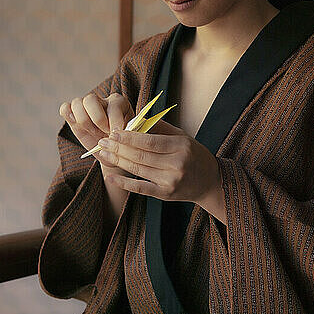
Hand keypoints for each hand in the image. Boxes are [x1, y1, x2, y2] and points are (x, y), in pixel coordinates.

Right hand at [59, 92, 134, 176]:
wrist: (113, 151)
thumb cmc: (122, 142)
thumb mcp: (127, 138)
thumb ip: (123, 133)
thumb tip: (112, 134)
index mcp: (118, 102)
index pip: (114, 106)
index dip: (114, 121)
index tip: (116, 134)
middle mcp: (101, 100)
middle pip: (91, 99)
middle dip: (97, 119)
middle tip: (104, 133)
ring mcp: (85, 105)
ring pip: (77, 102)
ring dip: (84, 121)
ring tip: (93, 133)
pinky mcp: (73, 114)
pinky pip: (65, 108)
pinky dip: (68, 115)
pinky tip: (78, 126)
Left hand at [96, 118, 221, 204]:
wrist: (210, 181)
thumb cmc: (194, 155)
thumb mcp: (182, 136)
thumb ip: (160, 128)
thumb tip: (135, 118)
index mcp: (181, 146)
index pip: (150, 141)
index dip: (130, 137)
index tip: (114, 132)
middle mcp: (177, 164)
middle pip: (141, 155)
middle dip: (119, 148)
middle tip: (103, 141)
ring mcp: (171, 181)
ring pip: (138, 169)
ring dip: (118, 161)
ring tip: (104, 153)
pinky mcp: (166, 195)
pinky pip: (141, 188)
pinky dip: (124, 182)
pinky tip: (110, 176)